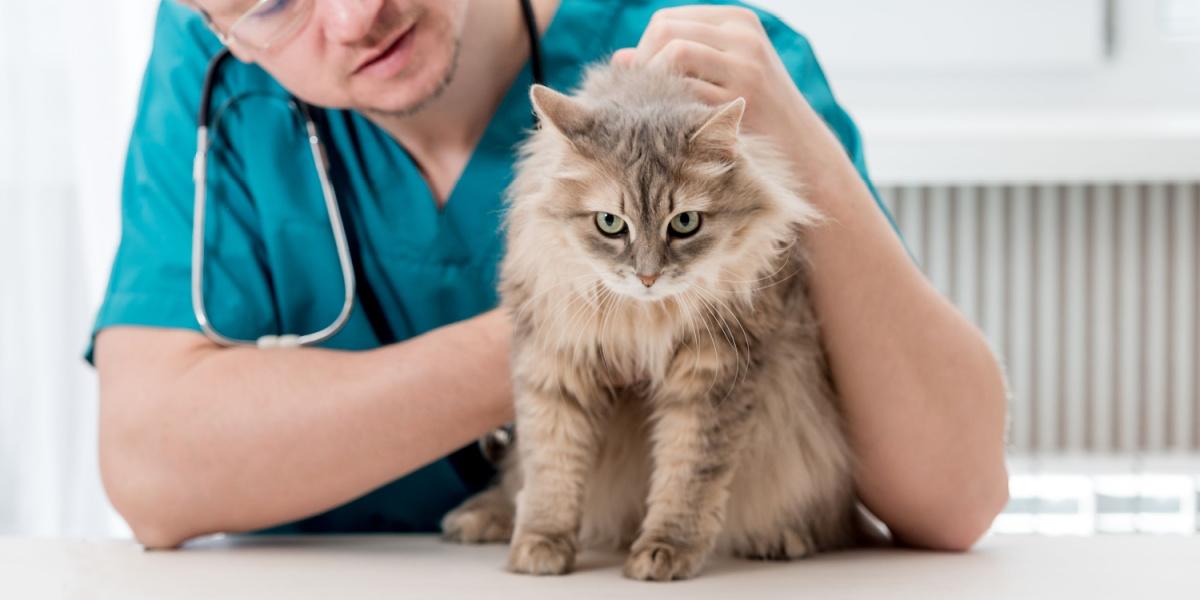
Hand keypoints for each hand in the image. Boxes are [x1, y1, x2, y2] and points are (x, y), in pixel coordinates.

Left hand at [611, 6, 809, 139]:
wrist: (802, 149)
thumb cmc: (755, 113)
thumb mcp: (723, 74)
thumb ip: (678, 62)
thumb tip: (621, 60)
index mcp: (737, 21)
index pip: (667, 21)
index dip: (645, 51)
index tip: (642, 85)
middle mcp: (743, 34)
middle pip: (666, 31)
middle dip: (644, 64)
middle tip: (641, 100)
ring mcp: (745, 62)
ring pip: (675, 53)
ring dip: (654, 83)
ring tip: (655, 111)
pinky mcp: (744, 94)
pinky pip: (688, 90)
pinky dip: (670, 106)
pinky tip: (670, 126)